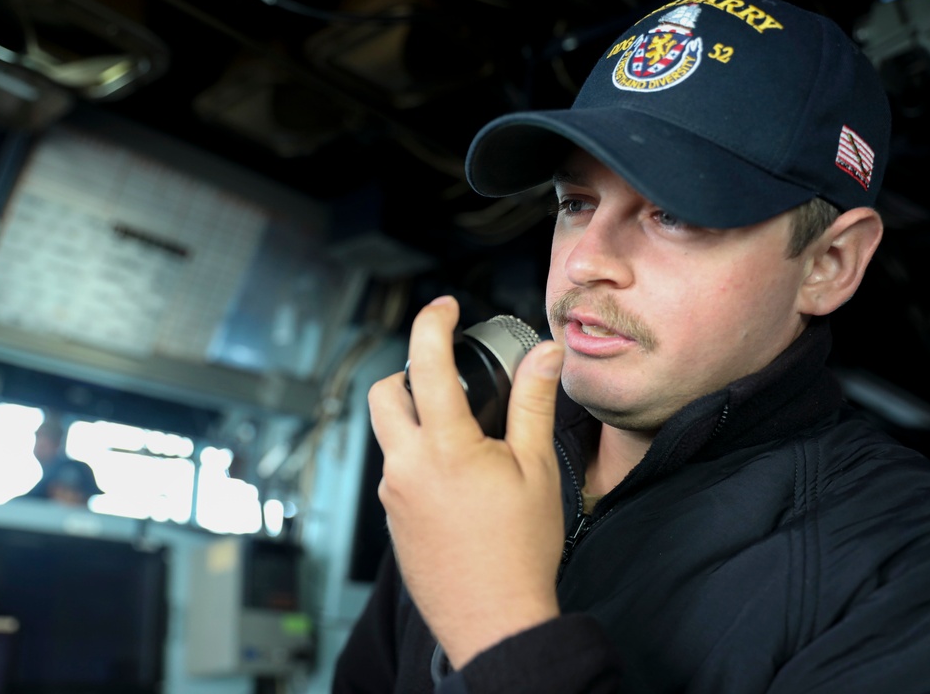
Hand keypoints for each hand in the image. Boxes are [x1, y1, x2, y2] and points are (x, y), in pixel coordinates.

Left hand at [371, 295, 565, 668]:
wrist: (495, 621)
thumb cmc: (520, 550)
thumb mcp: (537, 468)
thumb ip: (533, 403)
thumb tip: (545, 356)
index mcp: (444, 447)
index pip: (424, 362)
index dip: (432, 323)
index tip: (444, 307)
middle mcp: (406, 466)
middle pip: (383, 394)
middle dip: (408, 372)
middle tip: (445, 376)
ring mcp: (393, 495)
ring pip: (388, 435)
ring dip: (414, 418)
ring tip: (461, 435)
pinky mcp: (392, 520)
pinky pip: (395, 470)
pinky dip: (416, 456)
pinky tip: (455, 479)